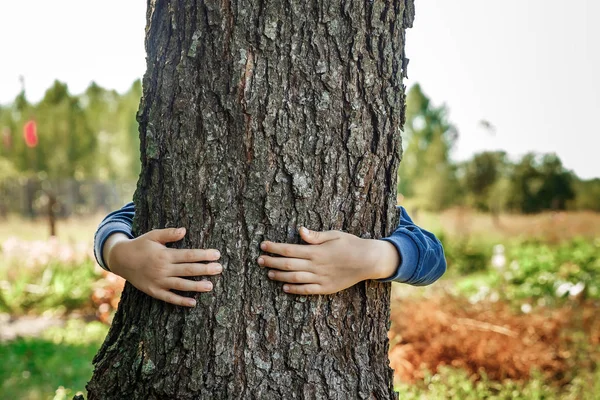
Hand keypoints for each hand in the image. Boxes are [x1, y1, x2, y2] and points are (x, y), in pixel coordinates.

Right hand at [103, 228, 221, 306]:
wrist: (121, 259)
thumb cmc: (140, 245)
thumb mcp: (153, 235)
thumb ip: (169, 234)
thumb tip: (184, 230)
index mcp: (165, 254)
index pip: (188, 255)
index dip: (203, 255)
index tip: (217, 254)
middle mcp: (163, 269)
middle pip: (188, 270)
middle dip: (205, 269)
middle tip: (219, 269)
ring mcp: (158, 282)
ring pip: (181, 285)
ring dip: (196, 286)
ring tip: (211, 286)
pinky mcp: (154, 291)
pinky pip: (169, 298)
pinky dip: (181, 301)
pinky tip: (193, 302)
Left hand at [257, 227, 398, 294]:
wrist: (368, 261)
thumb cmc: (351, 244)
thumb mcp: (334, 235)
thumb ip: (316, 236)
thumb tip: (300, 230)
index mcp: (316, 251)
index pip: (289, 249)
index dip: (274, 248)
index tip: (263, 246)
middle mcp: (316, 266)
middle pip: (288, 264)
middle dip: (272, 262)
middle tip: (259, 260)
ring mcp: (320, 278)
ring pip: (295, 278)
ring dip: (279, 276)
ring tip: (268, 274)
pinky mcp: (326, 288)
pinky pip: (307, 290)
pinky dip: (294, 289)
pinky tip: (284, 288)